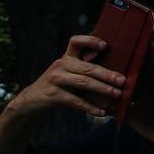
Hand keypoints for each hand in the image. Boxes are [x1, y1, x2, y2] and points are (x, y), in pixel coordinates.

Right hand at [5, 35, 125, 118]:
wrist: (31, 100)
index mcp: (67, 57)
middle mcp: (61, 65)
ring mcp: (56, 79)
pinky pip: (76, 101)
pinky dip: (90, 107)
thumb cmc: (59, 85)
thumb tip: (115, 76)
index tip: (105, 45)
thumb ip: (85, 69)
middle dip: (107, 74)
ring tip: (116, 94)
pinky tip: (102, 112)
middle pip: (88, 67)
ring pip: (83, 83)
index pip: (76, 42)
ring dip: (102, 89)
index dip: (90, 41)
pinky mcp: (53, 95)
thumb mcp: (68, 72)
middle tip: (122, 80)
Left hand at [126, 35, 153, 153]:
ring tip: (153, 43)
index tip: (135, 31)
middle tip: (145, 27)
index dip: (142, 46)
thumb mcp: (129, 107)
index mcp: (150, 82)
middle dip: (152, 43)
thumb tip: (96, 93)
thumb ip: (117, 99)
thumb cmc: (149, 121)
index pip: (146, 60)